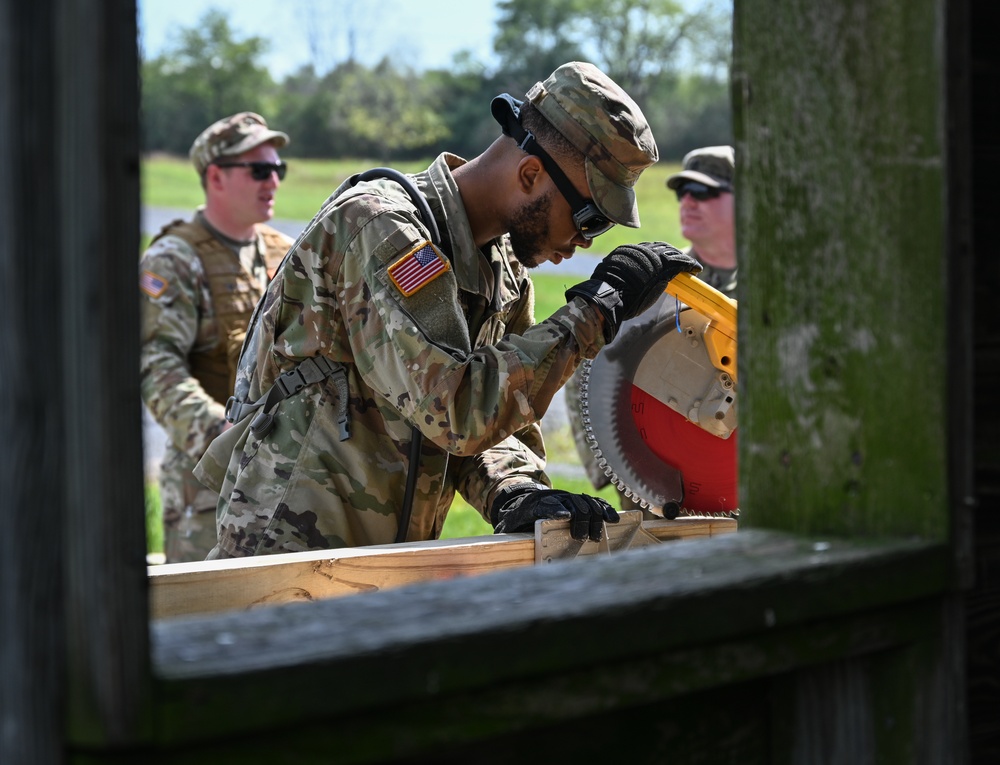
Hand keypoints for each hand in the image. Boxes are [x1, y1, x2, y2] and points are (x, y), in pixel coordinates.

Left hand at [491, 484, 618, 541]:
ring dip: (594, 519)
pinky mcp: (578, 501)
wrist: (522, 499)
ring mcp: (568, 497)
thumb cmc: (515, 518)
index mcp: (535, 504)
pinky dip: (605, 510)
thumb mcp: (506, 526)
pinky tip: (614, 520)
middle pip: (573, 504)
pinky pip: (595, 503)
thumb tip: (500, 546)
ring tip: (596, 537)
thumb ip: (506, 534)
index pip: (547, 504)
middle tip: (582, 538)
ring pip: (586, 503)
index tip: (565, 517)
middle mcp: (555, 497)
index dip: (556, 509)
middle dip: (580, 520)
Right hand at [566, 242, 701, 341]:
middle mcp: (638, 251)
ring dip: (681, 258)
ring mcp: (651, 258)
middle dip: (670, 252)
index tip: (660, 258)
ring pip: (671, 252)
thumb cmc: (606, 295)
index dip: (655, 253)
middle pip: (659, 247)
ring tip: (689, 265)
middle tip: (678, 259)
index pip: (644, 249)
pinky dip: (688, 264)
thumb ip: (619, 275)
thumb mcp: (611, 278)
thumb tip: (620, 281)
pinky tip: (695, 268)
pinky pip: (679, 262)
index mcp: (625, 252)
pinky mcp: (663, 267)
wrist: (609, 297)